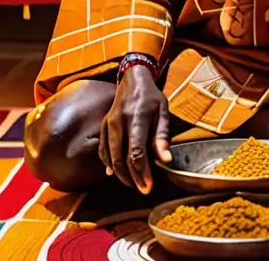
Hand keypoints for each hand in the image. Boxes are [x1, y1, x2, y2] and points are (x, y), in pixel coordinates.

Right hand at [100, 65, 171, 193]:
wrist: (133, 79)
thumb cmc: (151, 97)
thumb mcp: (163, 112)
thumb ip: (162, 137)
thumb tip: (166, 160)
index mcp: (137, 118)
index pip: (136, 152)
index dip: (142, 173)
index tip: (149, 186)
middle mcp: (119, 122)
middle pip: (120, 158)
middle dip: (131, 178)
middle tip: (142, 189)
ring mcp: (108, 123)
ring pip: (110, 156)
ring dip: (120, 174)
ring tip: (133, 183)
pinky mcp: (103, 125)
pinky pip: (102, 149)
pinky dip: (108, 163)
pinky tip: (115, 172)